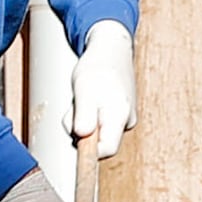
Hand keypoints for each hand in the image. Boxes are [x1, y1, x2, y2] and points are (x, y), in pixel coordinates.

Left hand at [68, 20, 139, 160]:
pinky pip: (99, 123)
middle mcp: (126, 121)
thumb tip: (82, 135)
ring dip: (83, 120)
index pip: (107, 150)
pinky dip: (89, 114)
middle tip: (76, 105)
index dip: (89, 152)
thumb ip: (84, 113)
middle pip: (99, 142)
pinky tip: (90, 98)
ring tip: (84, 97)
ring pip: (97, 131)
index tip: (75, 143)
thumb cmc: (98, 67)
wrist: (112, 49)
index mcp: (120, 116)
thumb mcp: (84, 88)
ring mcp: (123, 118)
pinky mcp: (118, 114)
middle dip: (82, 130)